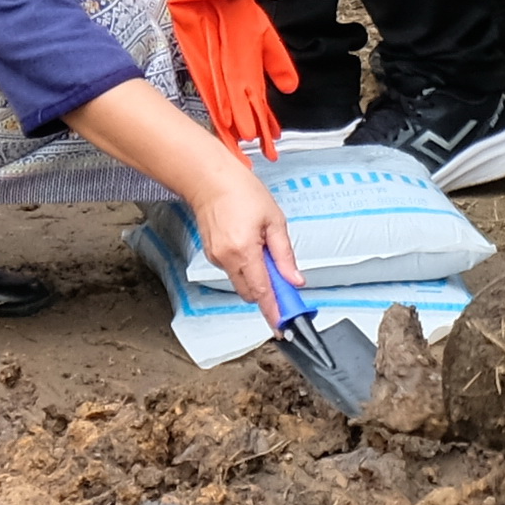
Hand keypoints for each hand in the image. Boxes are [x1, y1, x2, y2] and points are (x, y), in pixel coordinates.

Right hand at [189, 155, 307, 323]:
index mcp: (244, 251)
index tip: (282, 325)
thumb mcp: (274, 220)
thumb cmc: (241, 192)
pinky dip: (245, 266)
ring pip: (241, 282)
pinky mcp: (211, 255)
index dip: (274, 310)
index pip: (262, 291)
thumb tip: (294, 279)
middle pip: (251, 293)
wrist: (209, 179)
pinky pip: (232, 270)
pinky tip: (249, 245)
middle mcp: (227, 259)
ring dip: (256, 276)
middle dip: (268, 291)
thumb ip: (285, 254)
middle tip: (282, 277)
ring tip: (262, 248)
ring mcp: (216, 258)